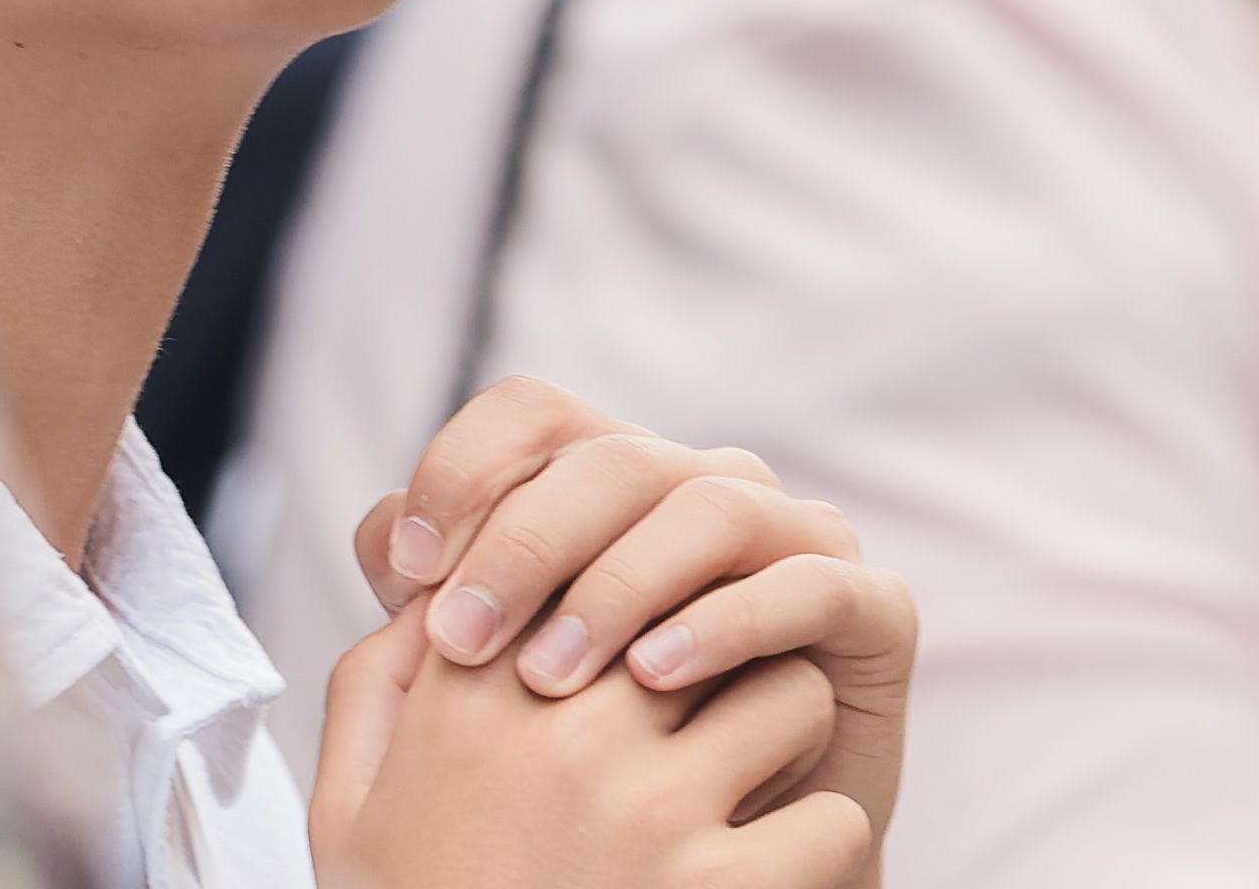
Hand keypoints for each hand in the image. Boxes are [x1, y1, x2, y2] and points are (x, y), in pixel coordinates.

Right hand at [310, 606, 872, 888]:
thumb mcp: (348, 802)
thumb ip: (375, 686)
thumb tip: (425, 599)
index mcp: (471, 688)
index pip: (589, 552)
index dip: (633, 584)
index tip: (644, 631)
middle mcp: (562, 725)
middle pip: (704, 601)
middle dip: (721, 642)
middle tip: (720, 692)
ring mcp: (646, 807)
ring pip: (792, 693)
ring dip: (786, 731)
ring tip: (759, 773)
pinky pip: (834, 821)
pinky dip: (820, 843)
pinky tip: (775, 865)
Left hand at [349, 377, 913, 861]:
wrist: (714, 872)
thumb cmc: (599, 772)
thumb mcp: (499, 686)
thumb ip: (440, 601)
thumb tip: (387, 538)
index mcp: (610, 481)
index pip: (532, 415)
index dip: (464, 468)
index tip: (410, 568)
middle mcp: (703, 486)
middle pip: (610, 457)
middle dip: (525, 545)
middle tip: (463, 641)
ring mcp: (794, 537)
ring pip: (705, 506)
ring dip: (619, 586)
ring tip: (552, 678)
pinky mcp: (871, 608)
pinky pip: (809, 584)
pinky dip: (729, 622)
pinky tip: (658, 677)